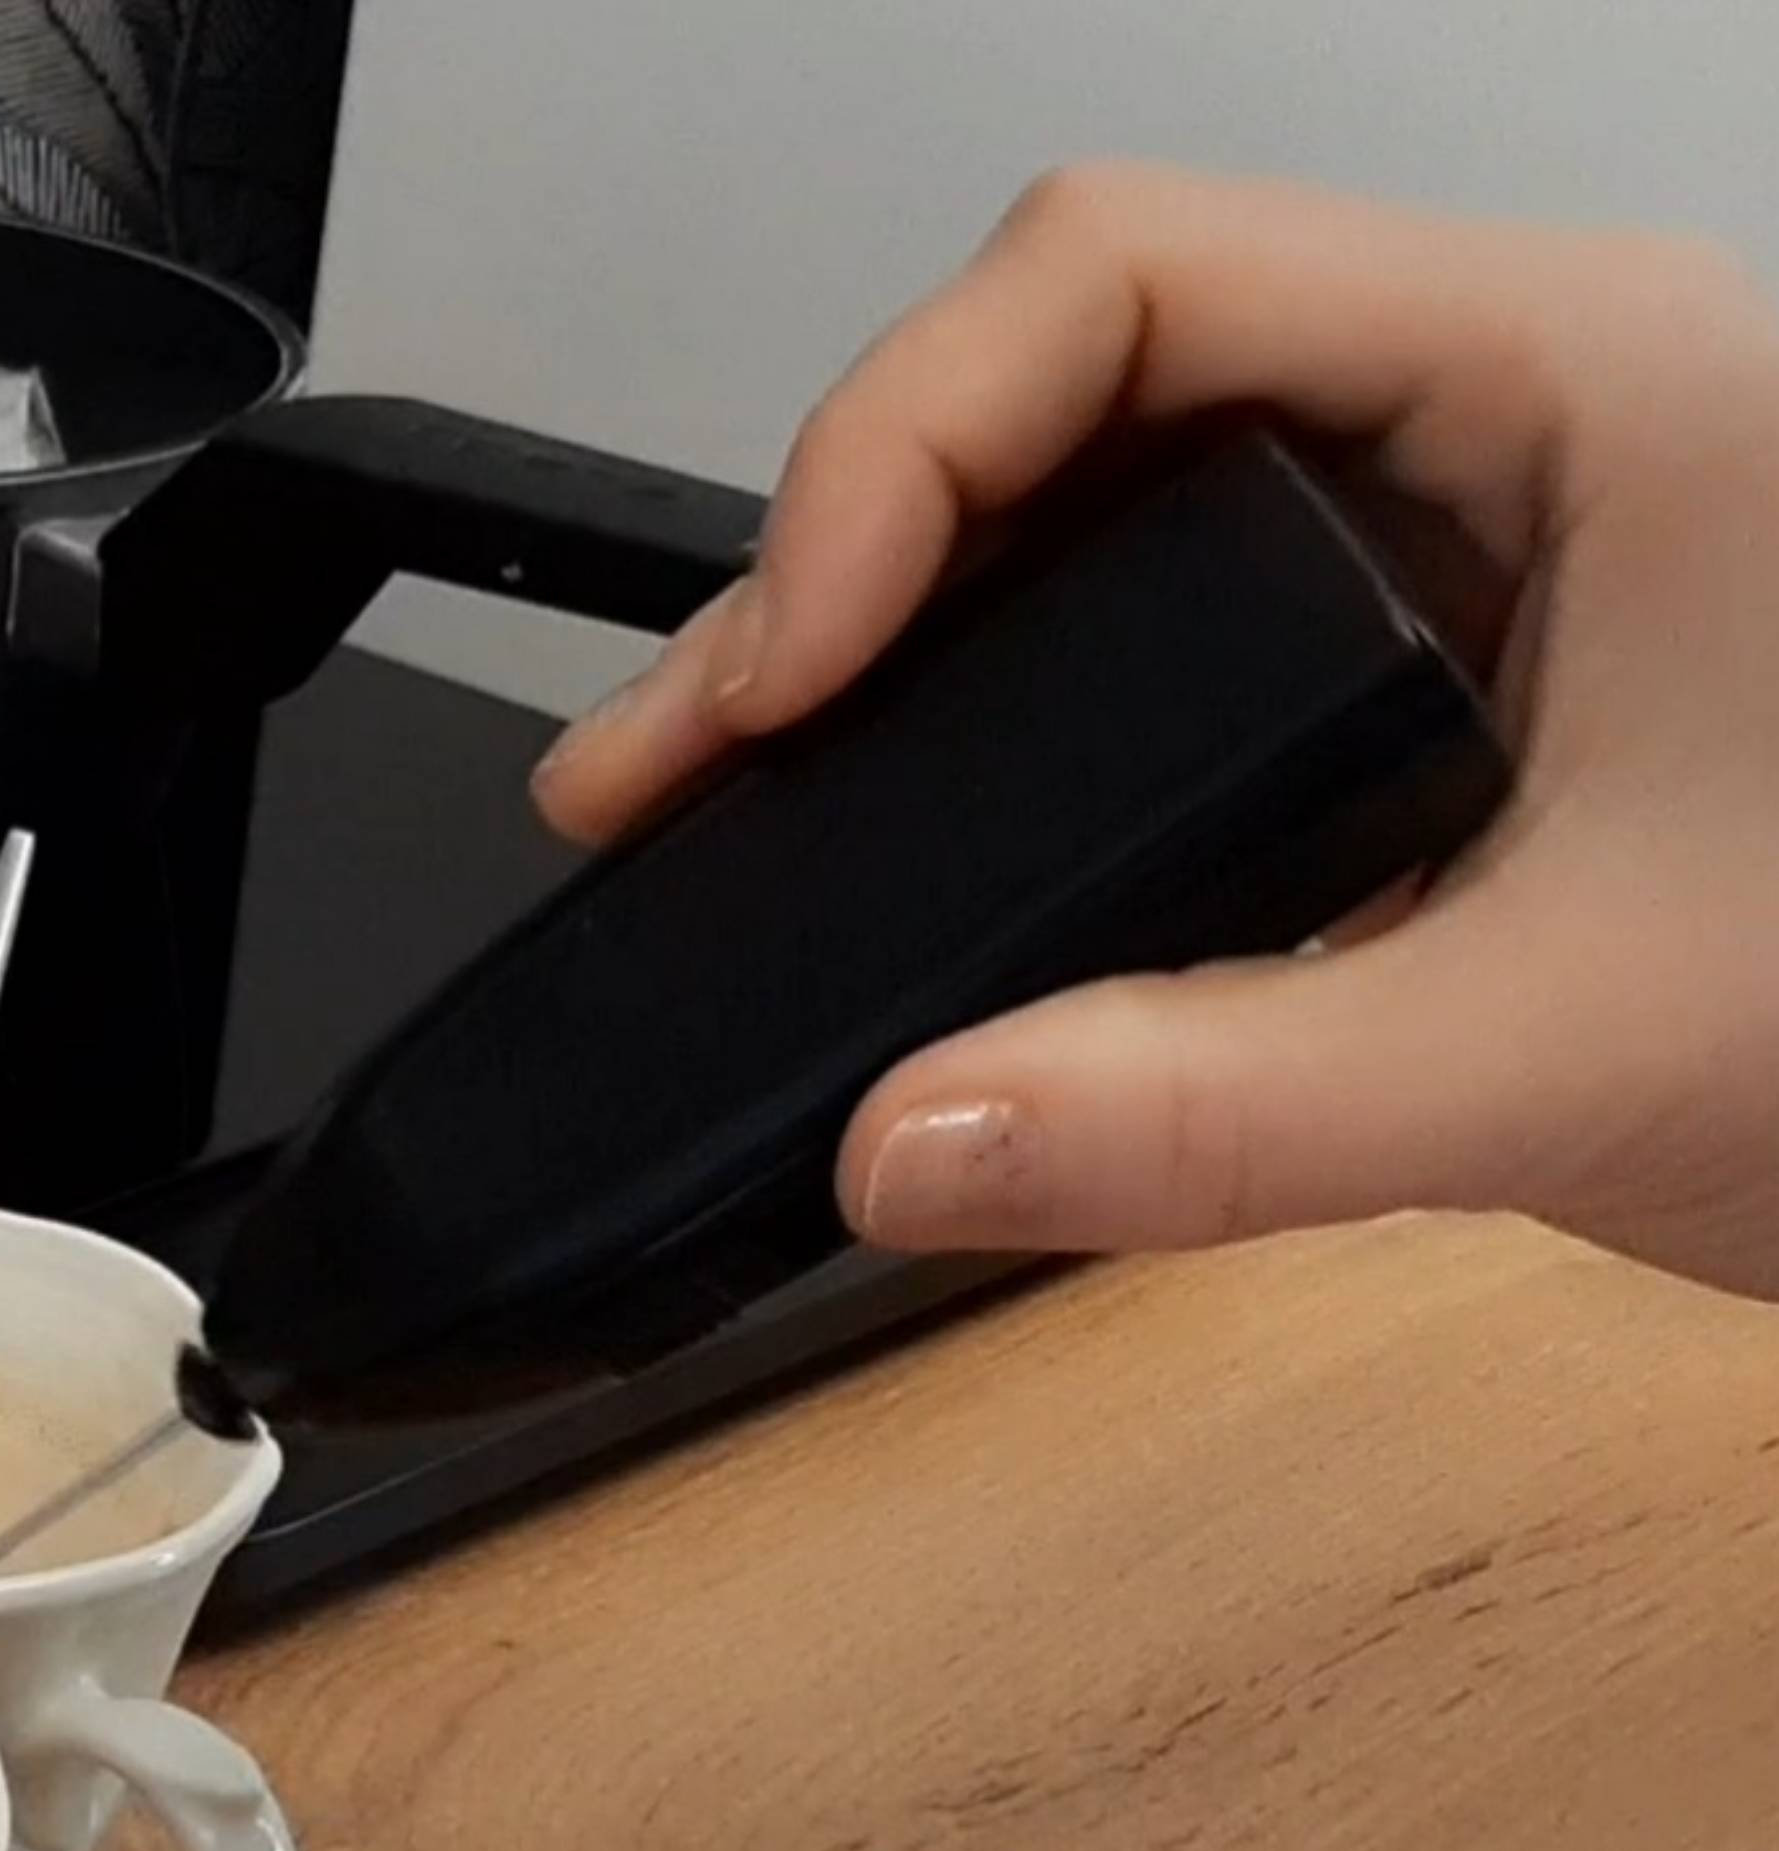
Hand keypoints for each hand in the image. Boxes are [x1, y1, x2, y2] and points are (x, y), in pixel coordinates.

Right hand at [530, 166, 1778, 1299]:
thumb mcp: (1588, 1053)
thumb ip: (1223, 1112)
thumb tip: (908, 1142)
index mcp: (1583, 385)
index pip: (1129, 277)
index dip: (902, 447)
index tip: (798, 670)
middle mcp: (1516, 419)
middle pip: (1073, 373)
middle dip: (846, 555)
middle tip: (693, 760)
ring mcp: (1480, 542)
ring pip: (1107, 502)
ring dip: (910, 639)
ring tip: (742, 789)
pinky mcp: (1456, 672)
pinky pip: (1177, 632)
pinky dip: (1016, 721)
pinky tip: (919, 834)